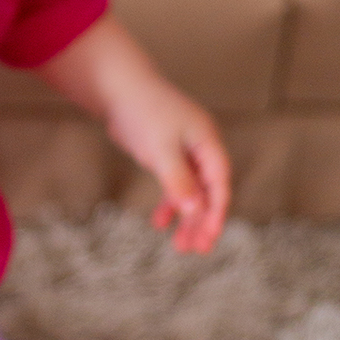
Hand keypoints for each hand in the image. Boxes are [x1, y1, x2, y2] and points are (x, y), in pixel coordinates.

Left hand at [36, 13, 229, 253]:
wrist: (120, 89)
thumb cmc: (144, 112)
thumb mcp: (161, 150)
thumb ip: (178, 181)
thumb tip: (195, 211)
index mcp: (208, 143)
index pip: (220, 184)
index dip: (216, 212)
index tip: (208, 237)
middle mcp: (201, 148)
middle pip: (209, 192)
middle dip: (203, 222)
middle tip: (196, 250)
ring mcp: (186, 152)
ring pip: (192, 192)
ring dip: (187, 218)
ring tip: (179, 246)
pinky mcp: (168, 155)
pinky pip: (175, 186)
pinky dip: (169, 204)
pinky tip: (158, 222)